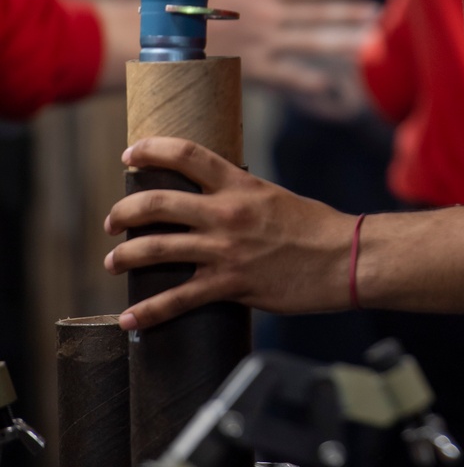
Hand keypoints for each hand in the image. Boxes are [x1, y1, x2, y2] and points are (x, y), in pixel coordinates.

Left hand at [104, 137, 352, 327]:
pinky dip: (149, 311)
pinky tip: (131, 317)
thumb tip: (215, 198)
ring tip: (113, 263)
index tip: (130, 155)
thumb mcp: (274, 196)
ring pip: (157, 249)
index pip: (187, 155)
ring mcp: (226, 250)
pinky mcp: (231, 285)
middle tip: (112, 221)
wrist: (347, 259)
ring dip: (126, 257)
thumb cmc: (317, 228)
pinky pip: (178, 299)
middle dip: (124, 212)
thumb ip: (241, 195)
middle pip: (158, 203)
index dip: (152, 150)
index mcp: (240, 185)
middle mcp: (227, 213)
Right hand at [207, 0, 377, 114]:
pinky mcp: (249, 69)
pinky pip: (284, 76)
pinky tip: (330, 85)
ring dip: (339, 42)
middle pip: (314, 13)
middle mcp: (264, 16)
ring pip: (308, 42)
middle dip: (346, 12)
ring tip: (365, 44)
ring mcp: (259, 44)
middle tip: (376, 12)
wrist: (153, 34)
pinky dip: (307, 81)